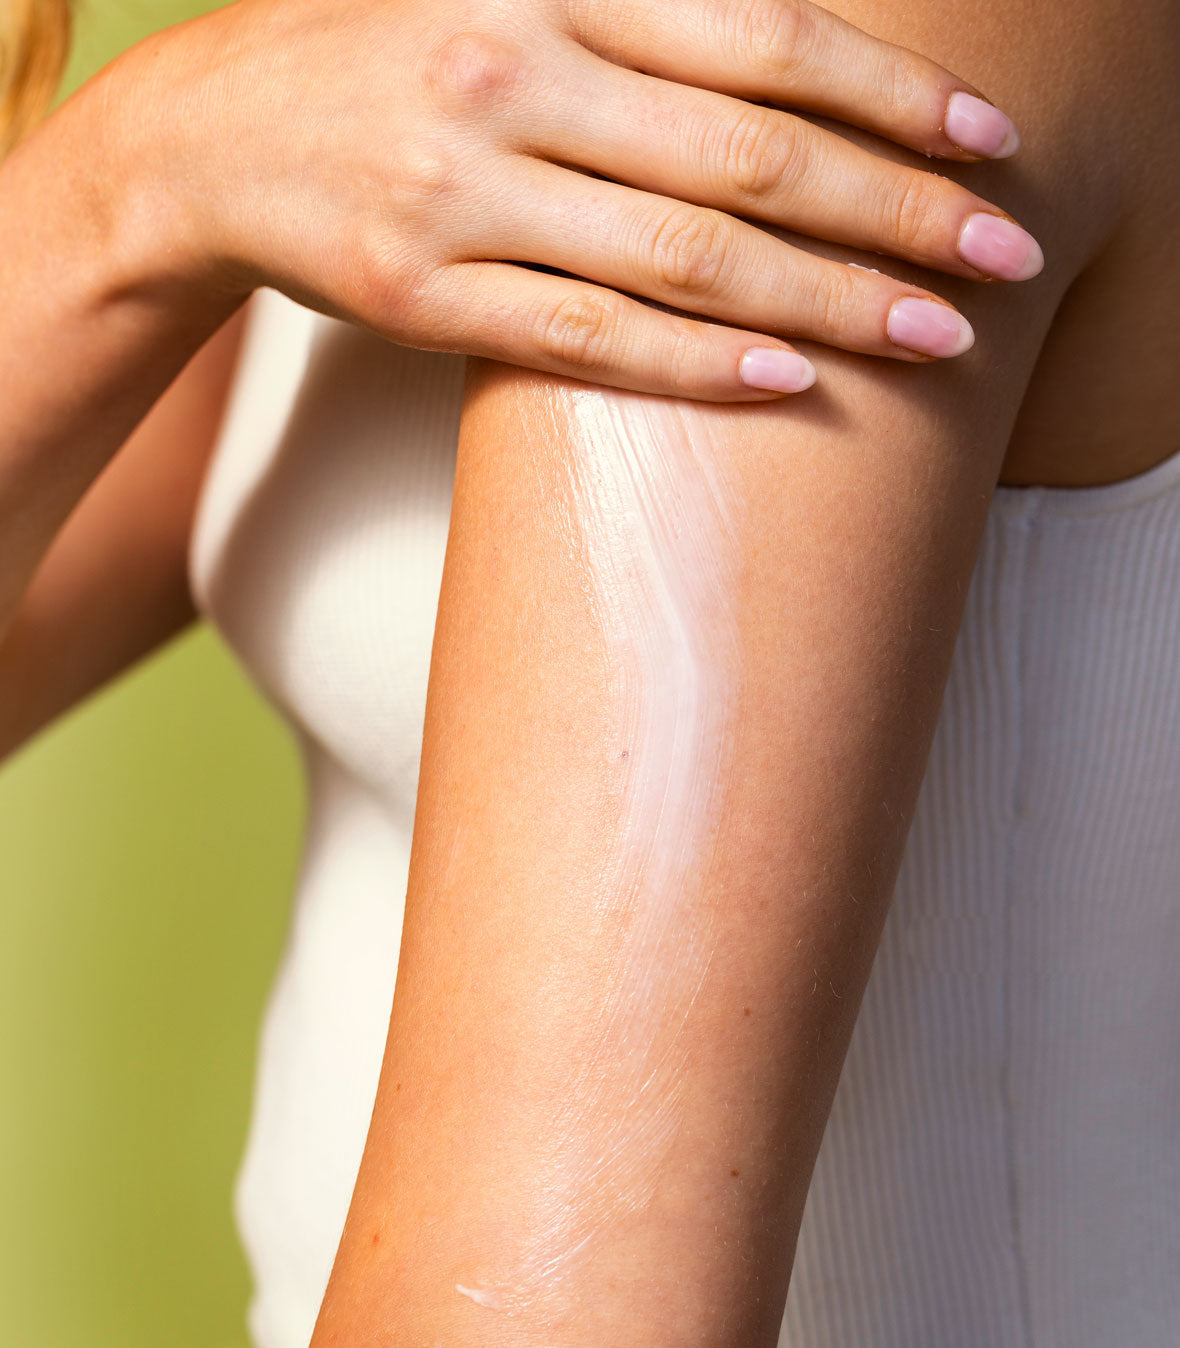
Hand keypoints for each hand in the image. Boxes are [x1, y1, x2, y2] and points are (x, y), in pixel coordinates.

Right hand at [113, 0, 1043, 399]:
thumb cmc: (390, 59)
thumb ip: (642, 12)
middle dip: (896, 212)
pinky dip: (696, 367)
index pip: (765, 35)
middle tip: (1003, 260)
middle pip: (750, 154)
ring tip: (936, 342)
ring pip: (686, 258)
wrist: (212, 135)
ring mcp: (465, 192)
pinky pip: (588, 340)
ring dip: (829, 305)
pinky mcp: (425, 296)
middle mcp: (515, 72)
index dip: (892, 91)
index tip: (989, 145)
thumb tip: (790, 42)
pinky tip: (790, 385)